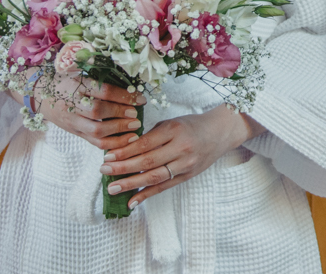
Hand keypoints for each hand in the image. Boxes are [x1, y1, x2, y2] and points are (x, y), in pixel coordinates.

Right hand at [9, 75, 144, 151]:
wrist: (39, 93)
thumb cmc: (65, 80)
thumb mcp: (80, 71)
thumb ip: (101, 77)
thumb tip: (131, 83)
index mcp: (76, 85)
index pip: (102, 91)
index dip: (123, 95)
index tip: (140, 98)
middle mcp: (73, 104)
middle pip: (98, 111)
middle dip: (120, 114)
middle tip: (136, 115)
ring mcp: (73, 121)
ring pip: (95, 131)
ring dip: (118, 131)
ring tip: (135, 128)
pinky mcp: (75, 132)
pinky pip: (94, 142)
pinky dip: (112, 144)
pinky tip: (126, 141)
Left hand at [98, 105, 263, 207]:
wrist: (220, 132)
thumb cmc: (192, 125)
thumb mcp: (171, 123)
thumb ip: (151, 136)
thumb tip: (125, 151)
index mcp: (174, 130)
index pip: (145, 144)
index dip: (125, 152)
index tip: (107, 157)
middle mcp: (181, 148)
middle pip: (148, 161)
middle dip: (123, 168)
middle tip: (104, 171)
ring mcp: (186, 164)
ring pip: (155, 177)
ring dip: (131, 184)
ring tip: (113, 188)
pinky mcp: (188, 176)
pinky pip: (164, 187)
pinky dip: (147, 195)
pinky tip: (131, 201)